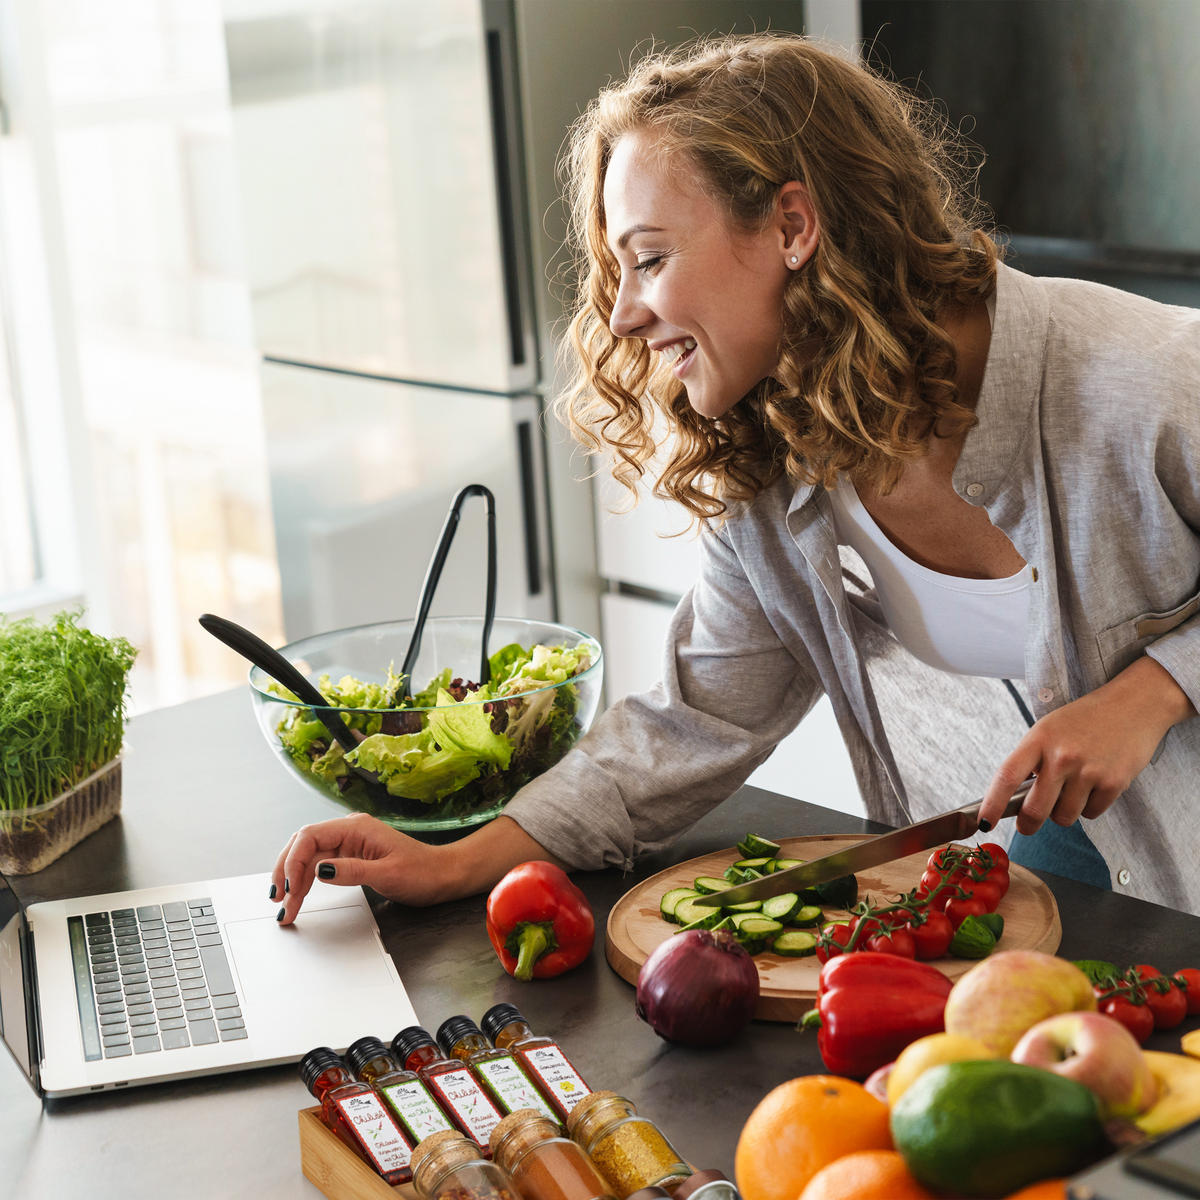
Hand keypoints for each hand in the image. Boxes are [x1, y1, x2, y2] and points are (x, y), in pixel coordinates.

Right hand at [269, 813, 561, 924]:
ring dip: (294, 881)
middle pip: (303, 845)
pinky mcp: (351, 858)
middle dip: (286, 871)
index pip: (310, 836)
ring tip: (285, 908)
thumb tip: (319, 871)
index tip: (289, 887)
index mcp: (355, 827)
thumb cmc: (423, 872)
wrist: (444, 876)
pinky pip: (320, 867)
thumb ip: (351, 871)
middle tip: (278, 899)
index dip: (292, 860)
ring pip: (309, 858)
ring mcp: (349, 844)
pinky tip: (300, 898)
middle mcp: (349, 831)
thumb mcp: (387, 874)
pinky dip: (307, 883)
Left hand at [979, 657, 1194, 834]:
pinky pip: (1092, 814)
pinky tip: (1094, 786)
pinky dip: (1090, 808)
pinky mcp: (1114, 783)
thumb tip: (1015, 797)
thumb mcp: (1049, 729)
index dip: (992, 804)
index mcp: (1039, 739)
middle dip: (1028, 824)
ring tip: (1071, 791)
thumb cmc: (1085, 719)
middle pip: (1034, 809)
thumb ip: (1032, 759)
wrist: (1134, 705)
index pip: (1006, 777)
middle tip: (1027, 825)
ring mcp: (1088, 771)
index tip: (983, 823)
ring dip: (1063, 813)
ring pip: (1064, 817)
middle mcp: (1062, 756)